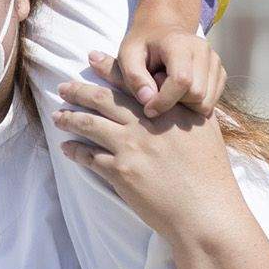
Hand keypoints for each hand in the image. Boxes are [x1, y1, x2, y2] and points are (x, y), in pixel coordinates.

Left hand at [55, 59, 239, 240]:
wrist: (204, 210)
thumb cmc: (210, 173)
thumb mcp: (205, 129)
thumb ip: (185, 109)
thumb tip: (173, 96)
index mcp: (166, 108)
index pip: (131, 81)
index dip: (108, 67)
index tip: (92, 58)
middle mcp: (144, 123)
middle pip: (102, 100)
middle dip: (78, 91)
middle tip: (63, 87)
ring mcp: (130, 147)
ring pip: (90, 124)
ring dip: (70, 118)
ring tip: (58, 116)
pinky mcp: (120, 172)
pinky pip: (89, 157)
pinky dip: (75, 150)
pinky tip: (67, 148)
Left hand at [115, 10, 226, 117]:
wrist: (162, 30)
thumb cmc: (143, 44)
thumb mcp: (127, 56)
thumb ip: (134, 77)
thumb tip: (148, 100)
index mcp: (180, 43)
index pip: (182, 80)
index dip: (164, 101)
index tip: (148, 108)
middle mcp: (204, 50)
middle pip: (196, 95)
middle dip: (175, 102)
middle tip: (157, 88)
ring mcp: (215, 61)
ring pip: (206, 103)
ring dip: (185, 104)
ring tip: (169, 88)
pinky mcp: (220, 72)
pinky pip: (211, 103)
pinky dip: (195, 104)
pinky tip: (181, 90)